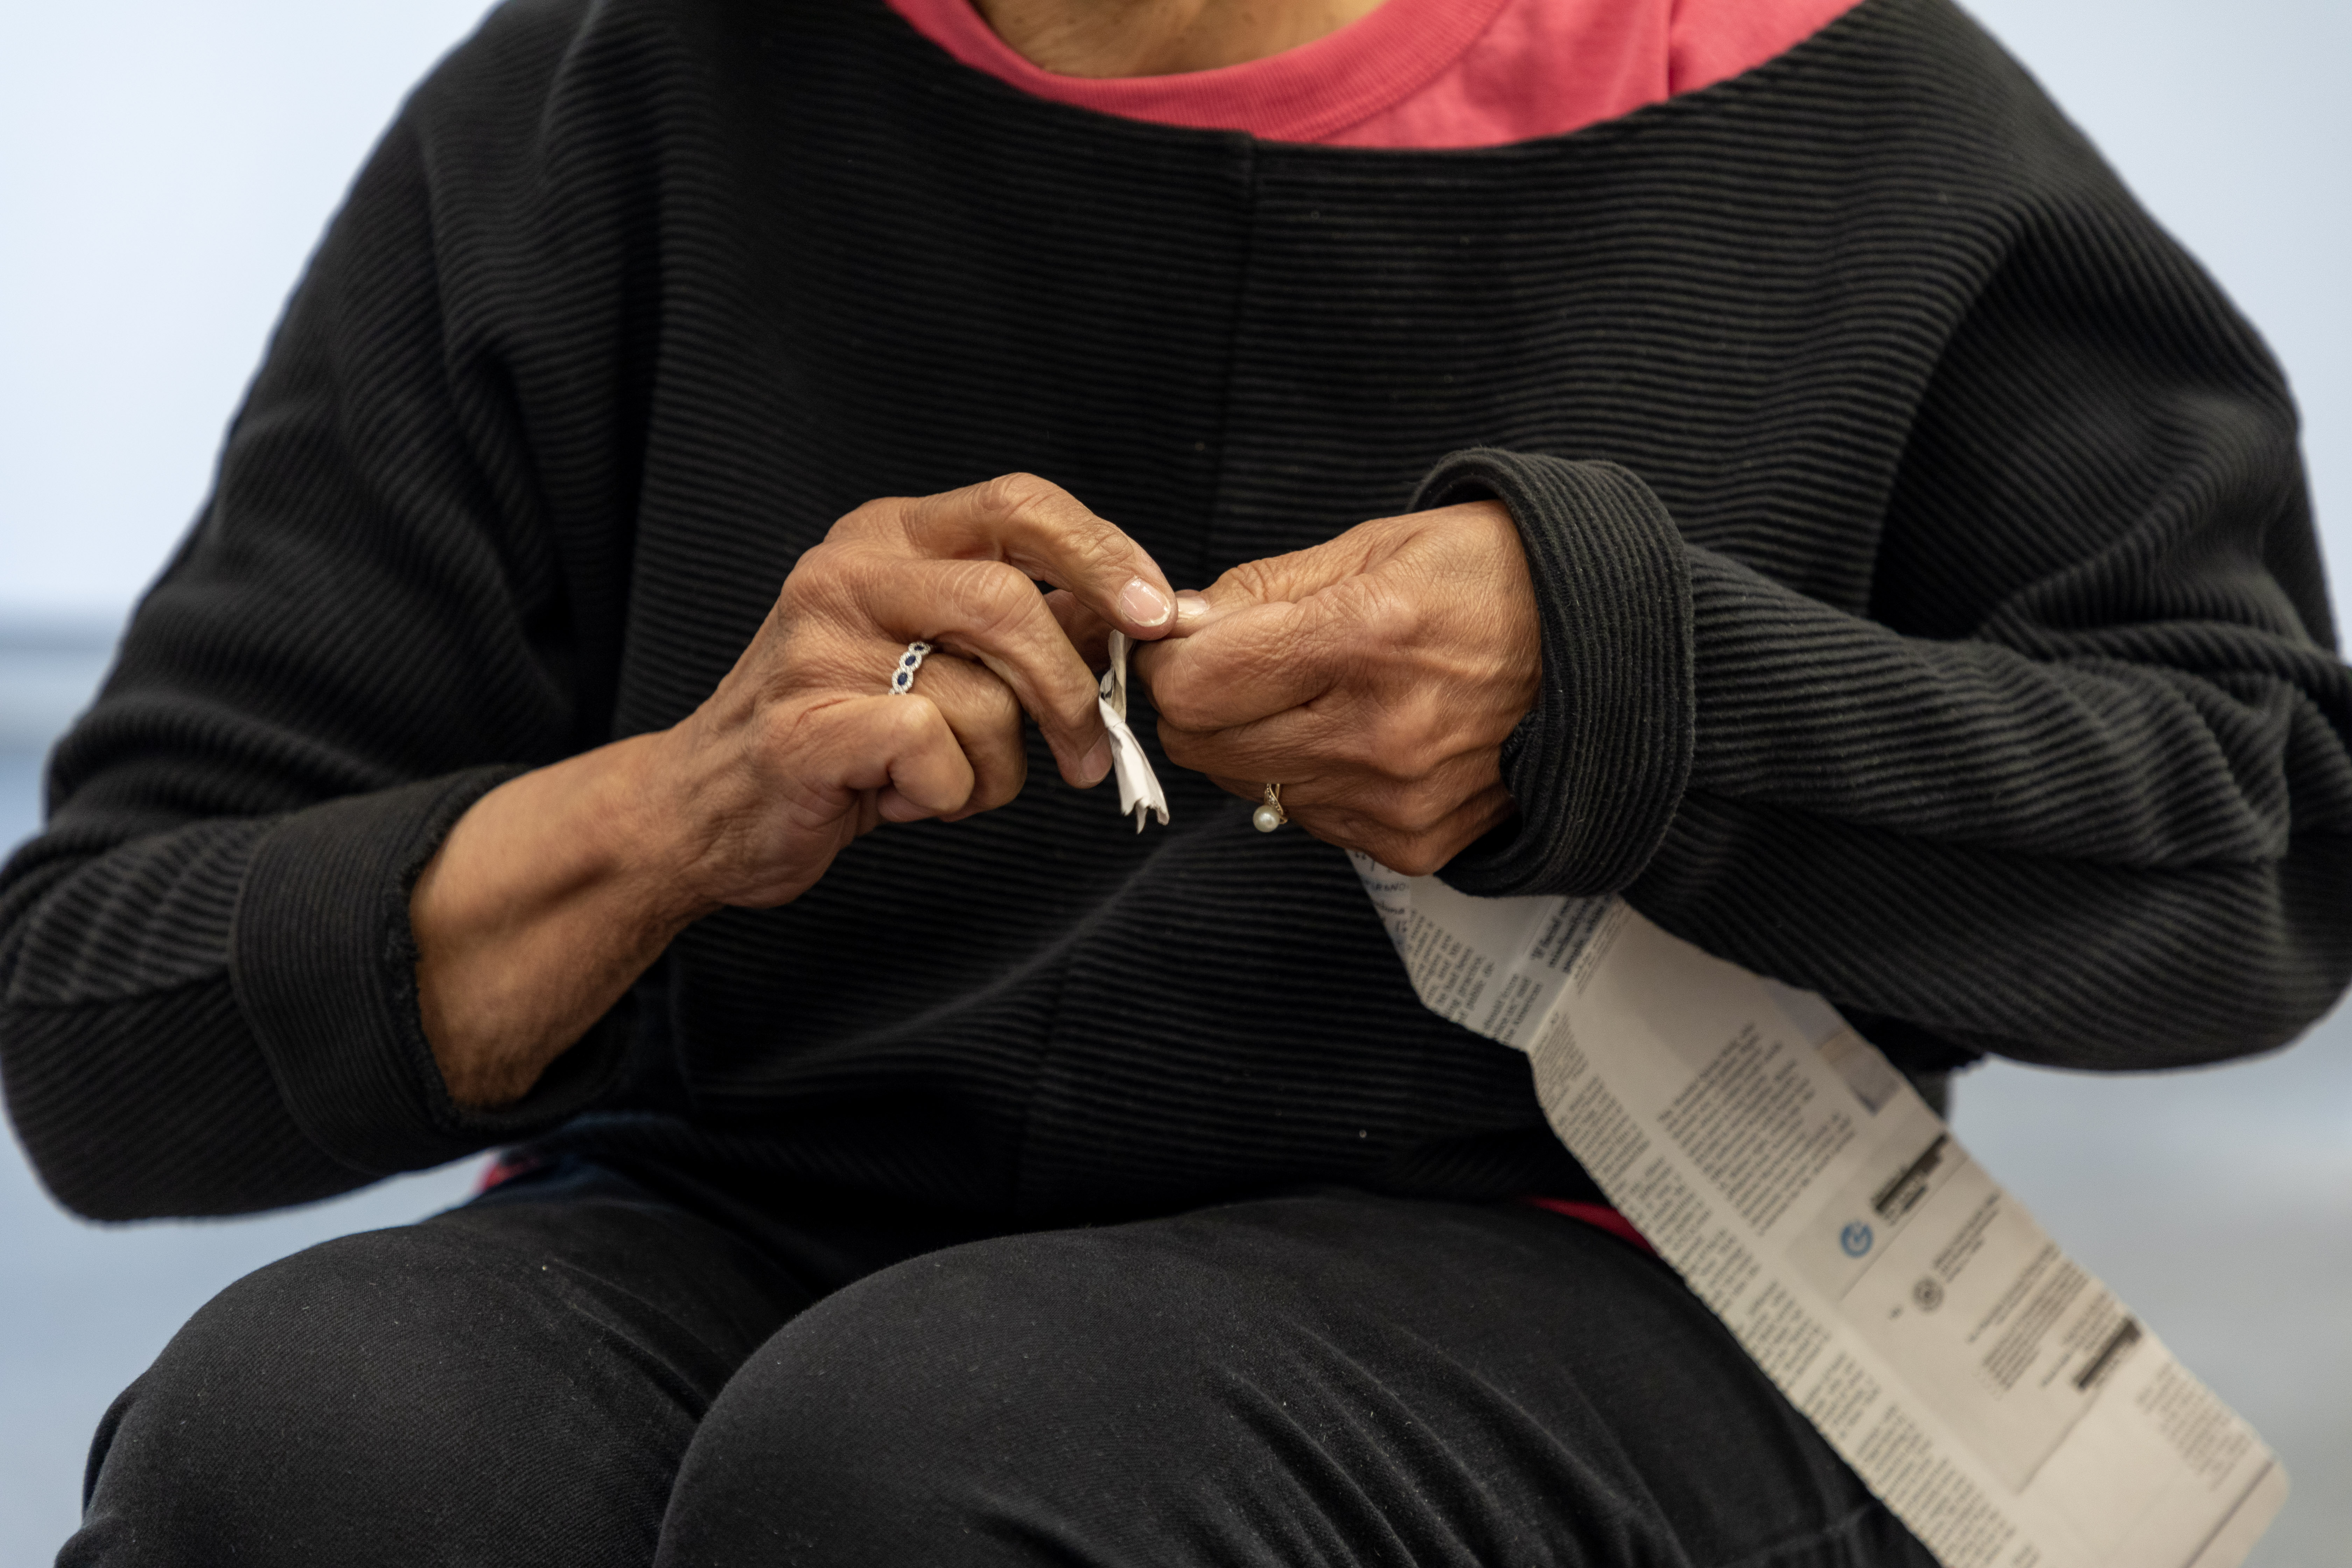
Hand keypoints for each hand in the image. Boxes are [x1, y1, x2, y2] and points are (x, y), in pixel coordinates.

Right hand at [411, 473, 1175, 1104]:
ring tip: (944, 780)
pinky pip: (935, 753)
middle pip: (1014, 603)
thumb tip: (1140, 617)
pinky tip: (898, 796)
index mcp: (888, 535)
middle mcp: (848, 570)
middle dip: (1072, 692)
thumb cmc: (843, 730)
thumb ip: (1025, 622)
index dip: (1104, 555)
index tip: (1158, 615)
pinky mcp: (803, 725)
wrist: (710, 807)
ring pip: (982, 700)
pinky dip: (943, 795)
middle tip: (1090, 757)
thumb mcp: (937, 651)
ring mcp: (816, 644)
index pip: (1020, 503)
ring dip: (994, 769)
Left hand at [1131, 500, 1538, 876]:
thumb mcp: (1375, 547)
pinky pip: (1312, 821)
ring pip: (1253, 787)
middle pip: (1207, 746)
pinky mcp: (1415, 842)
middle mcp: (1383, 729)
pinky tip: (1367, 738)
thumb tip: (1173, 628)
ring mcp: (1400, 797)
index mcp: (1368, 635)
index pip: (1196, 685)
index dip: (1172, 662)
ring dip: (1262, 744)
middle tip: (1248, 670)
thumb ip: (1260, 591)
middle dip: (1205, 705)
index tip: (1190, 643)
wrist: (1605, 650)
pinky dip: (1317, 782)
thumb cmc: (1490, 581)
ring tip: (1328, 698)